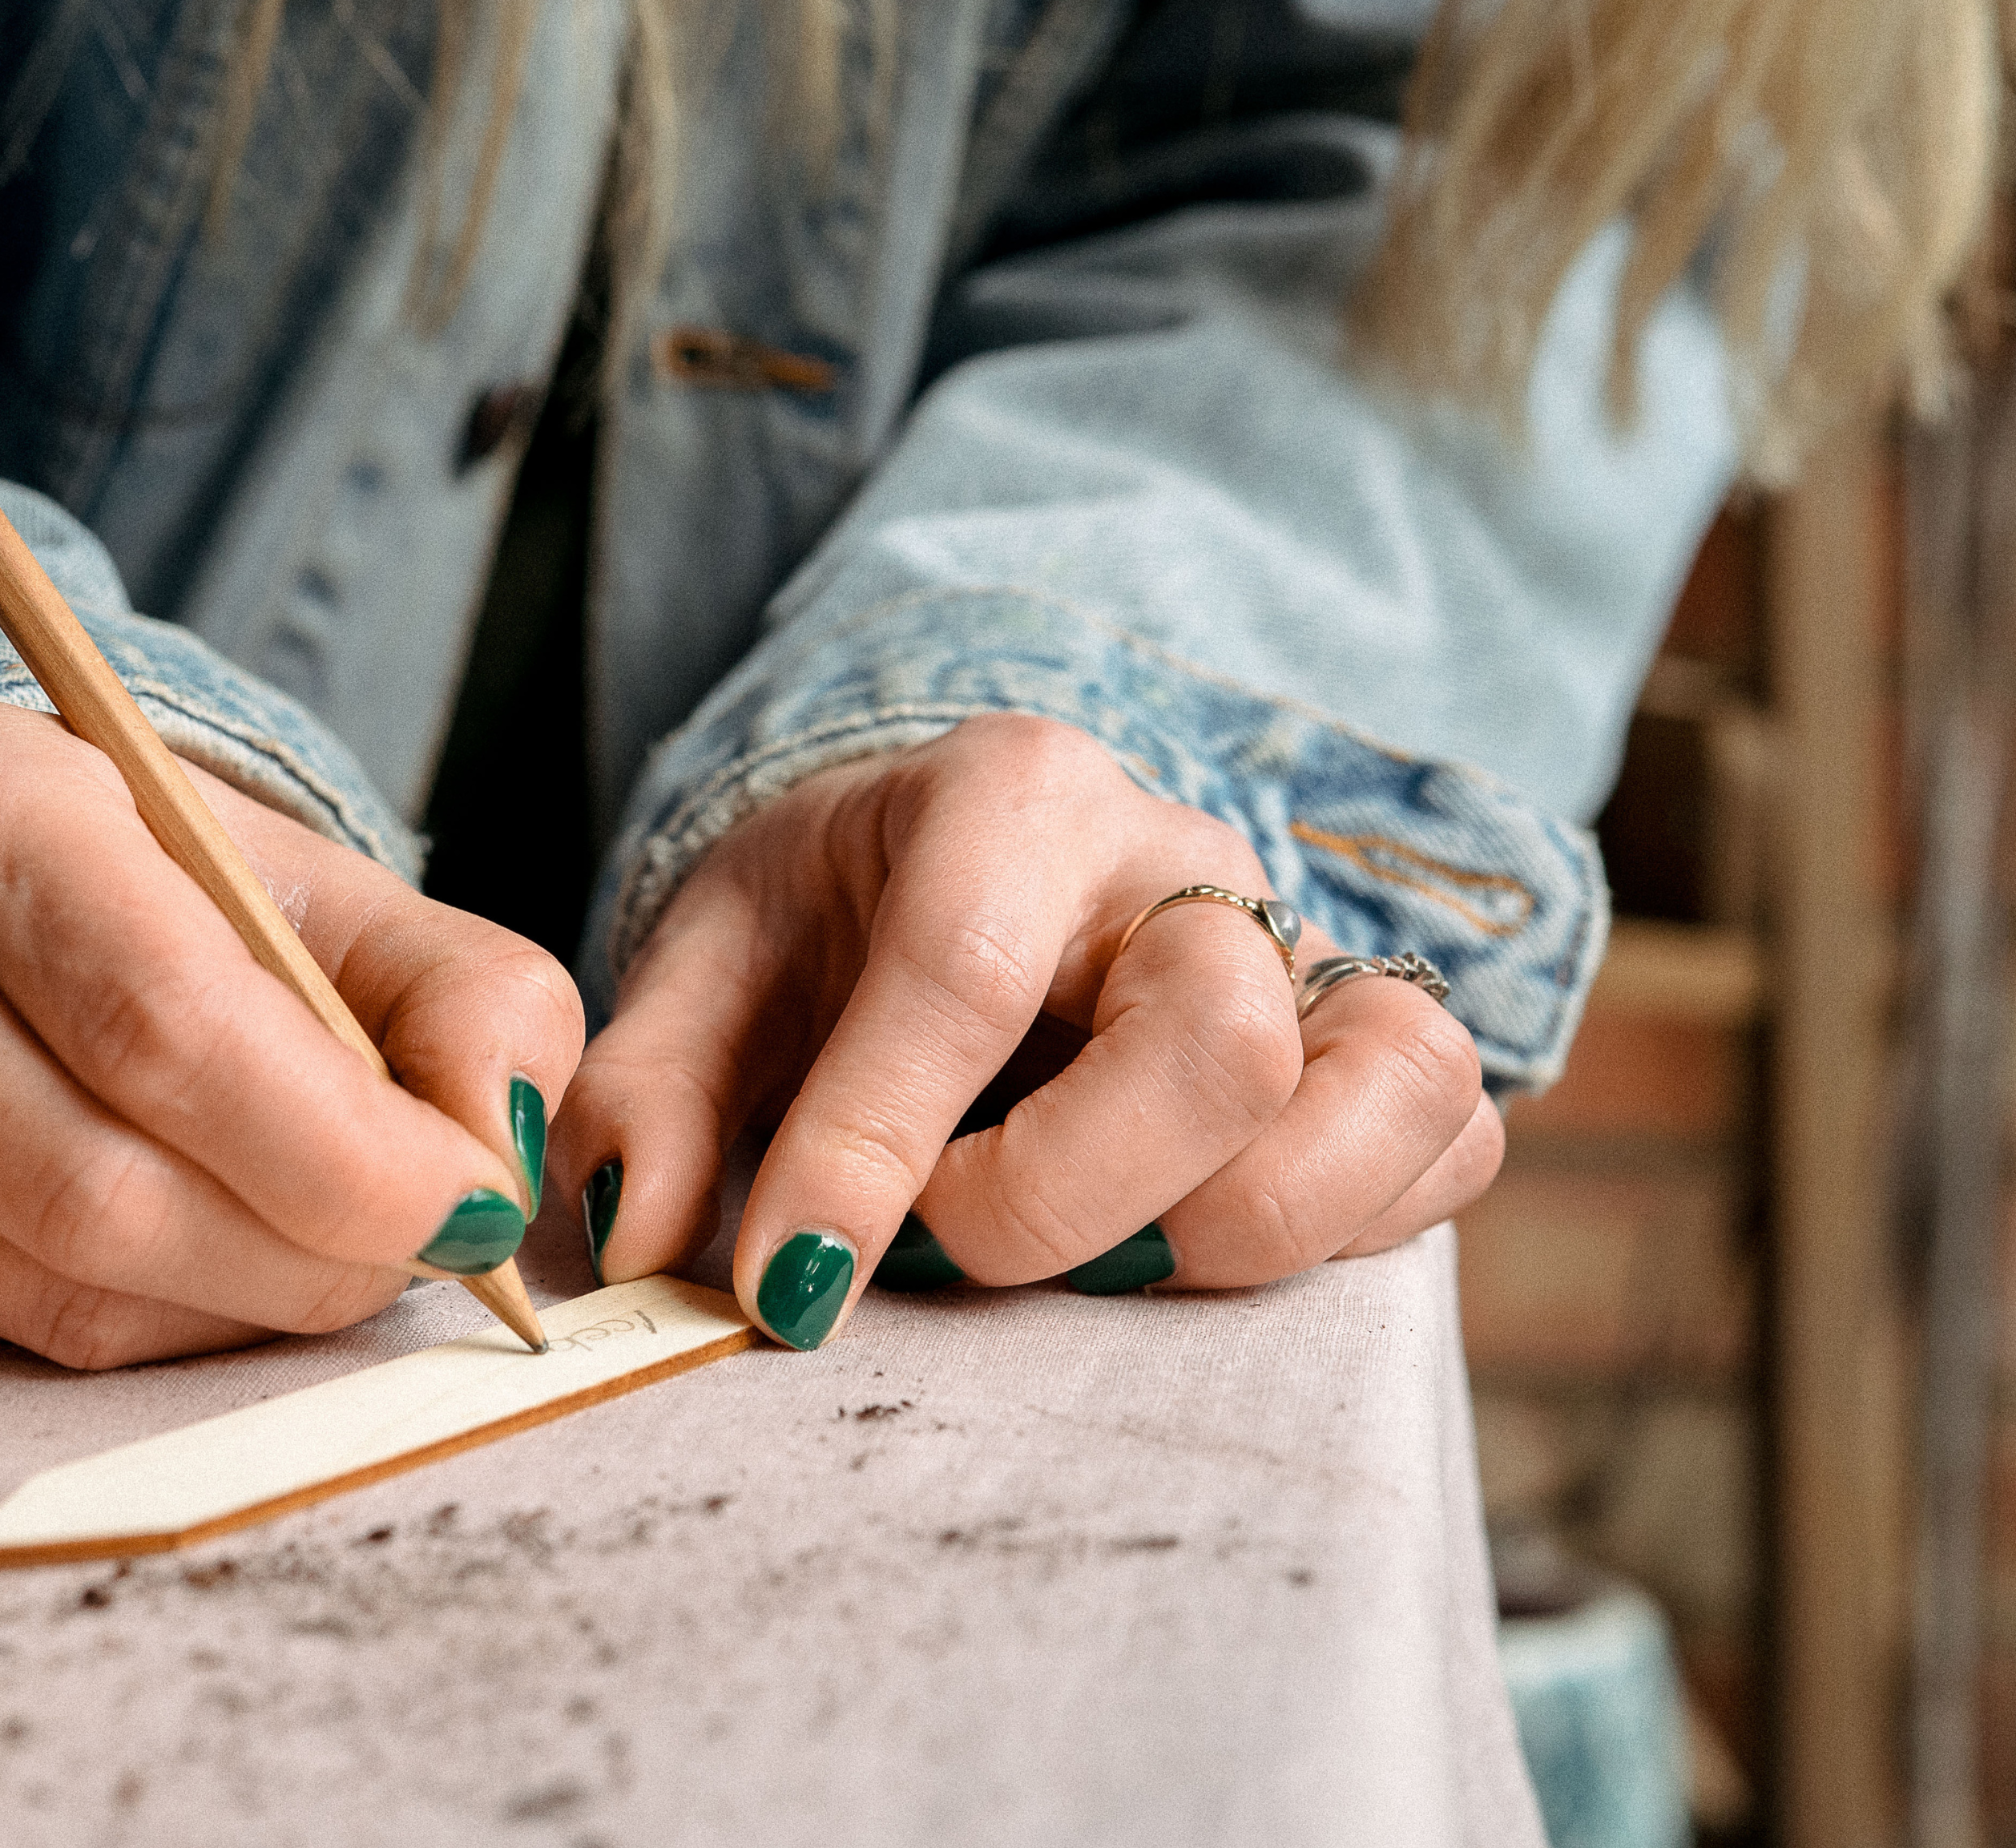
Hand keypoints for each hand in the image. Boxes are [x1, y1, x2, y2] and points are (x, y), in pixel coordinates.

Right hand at [0, 699, 579, 1367]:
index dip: (349, 1151)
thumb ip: (448, 987)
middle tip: (424, 1238)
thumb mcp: (290, 868)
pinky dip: (148, 1324)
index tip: (478, 1201)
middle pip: (102, 1189)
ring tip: (318, 1234)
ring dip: (238, 1302)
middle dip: (312, 1250)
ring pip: (49, 1289)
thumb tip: (505, 1153)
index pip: (167, 1023)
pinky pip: (1, 1333)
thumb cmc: (111, 861)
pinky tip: (202, 1258)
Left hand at [553, 713, 1499, 1348]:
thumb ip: (651, 1093)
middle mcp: (1178, 855)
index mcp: (1002, 797)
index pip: (959, 972)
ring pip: (1385, 1085)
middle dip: (1063, 1201)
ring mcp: (1300, 944)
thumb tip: (636, 1236)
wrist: (950, 855)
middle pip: (1211, 1043)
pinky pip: (1447, 1137)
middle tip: (943, 1250)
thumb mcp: (706, 967)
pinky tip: (1201, 1238)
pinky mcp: (1375, 1033)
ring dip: (1238, 1227)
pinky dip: (1351, 1222)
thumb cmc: (827, 918)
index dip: (869, 1151)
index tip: (783, 1286)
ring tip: (1100, 1255)